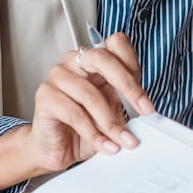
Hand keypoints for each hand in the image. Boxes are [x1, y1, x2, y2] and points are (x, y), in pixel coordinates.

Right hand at [25, 32, 154, 173]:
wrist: (58, 149)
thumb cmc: (85, 127)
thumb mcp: (113, 111)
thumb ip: (127, 103)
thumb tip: (147, 109)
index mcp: (94, 60)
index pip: (116, 44)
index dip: (133, 67)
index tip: (146, 101)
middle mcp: (74, 61)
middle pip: (103, 58)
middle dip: (128, 86)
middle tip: (144, 112)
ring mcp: (57, 76)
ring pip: (89, 94)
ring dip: (111, 122)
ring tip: (123, 141)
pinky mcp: (45, 96)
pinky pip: (74, 113)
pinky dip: (94, 134)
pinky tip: (106, 146)